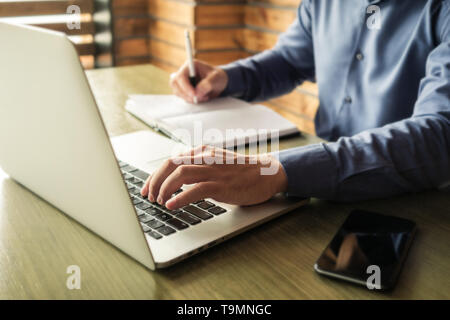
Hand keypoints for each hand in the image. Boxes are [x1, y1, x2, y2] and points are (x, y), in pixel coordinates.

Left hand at [140, 146, 287, 209]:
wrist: (266, 173)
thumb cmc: (241, 172)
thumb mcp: (215, 164)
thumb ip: (197, 168)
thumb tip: (176, 180)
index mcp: (202, 152)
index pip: (171, 161)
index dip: (155, 175)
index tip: (147, 188)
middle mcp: (205, 158)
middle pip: (171, 165)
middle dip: (155, 181)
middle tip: (148, 196)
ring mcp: (214, 170)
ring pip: (180, 175)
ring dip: (164, 189)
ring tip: (159, 201)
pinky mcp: (222, 184)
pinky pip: (196, 189)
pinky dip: (180, 197)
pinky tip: (172, 205)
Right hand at [169, 60, 227, 103]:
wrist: (219, 82)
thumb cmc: (218, 77)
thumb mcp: (216, 78)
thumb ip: (208, 84)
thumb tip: (197, 92)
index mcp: (191, 66)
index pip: (181, 76)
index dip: (185, 86)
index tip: (194, 94)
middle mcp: (184, 72)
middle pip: (175, 84)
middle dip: (186, 94)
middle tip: (198, 98)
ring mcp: (183, 81)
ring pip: (177, 92)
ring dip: (188, 98)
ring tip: (203, 97)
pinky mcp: (184, 89)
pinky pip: (182, 97)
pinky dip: (190, 100)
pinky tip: (200, 98)